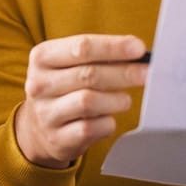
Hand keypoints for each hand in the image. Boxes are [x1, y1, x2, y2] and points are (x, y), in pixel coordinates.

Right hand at [14, 34, 148, 168]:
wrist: (38, 128)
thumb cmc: (64, 87)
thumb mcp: (70, 64)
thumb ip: (99, 55)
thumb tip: (136, 51)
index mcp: (42, 57)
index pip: (81, 47)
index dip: (114, 47)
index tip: (139, 49)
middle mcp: (39, 84)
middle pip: (88, 74)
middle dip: (123, 73)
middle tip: (147, 73)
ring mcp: (46, 113)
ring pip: (89, 102)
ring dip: (115, 100)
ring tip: (124, 100)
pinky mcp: (57, 138)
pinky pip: (91, 128)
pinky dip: (107, 123)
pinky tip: (107, 118)